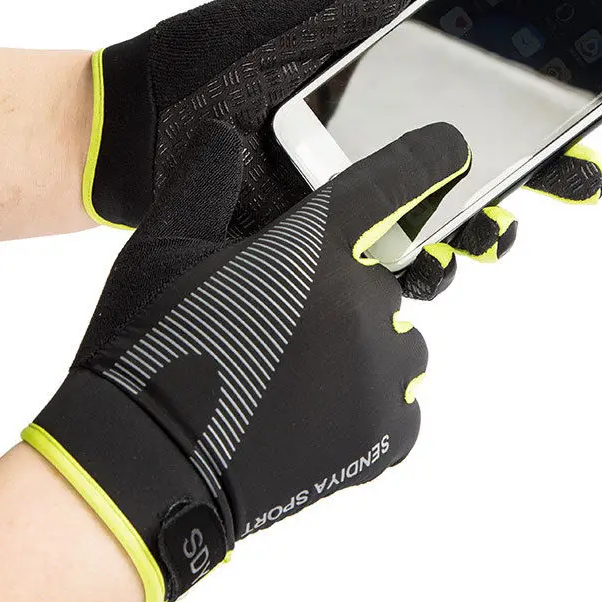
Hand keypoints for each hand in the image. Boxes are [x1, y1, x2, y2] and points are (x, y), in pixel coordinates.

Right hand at [23, 121, 469, 601]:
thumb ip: (205, 178)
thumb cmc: (150, 347)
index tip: (454, 149)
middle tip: (281, 324)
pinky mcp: (388, 435)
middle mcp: (363, 302)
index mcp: (314, 245)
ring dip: (362, 346)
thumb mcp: (163, 247)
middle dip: (345, 287)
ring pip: (397, 337)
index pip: (397, 180)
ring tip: (293, 375)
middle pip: (385, 274)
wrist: (147, 466)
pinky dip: (368, 402)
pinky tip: (313, 412)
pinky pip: (399, 399)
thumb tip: (227, 136)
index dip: (431, 158)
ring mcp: (381, 373)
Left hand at [85, 0, 601, 298]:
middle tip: (575, 183)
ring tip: (494, 236)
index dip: (532, 117)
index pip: (472, 106)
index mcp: (377, 99)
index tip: (582, 122)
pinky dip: (407, 271)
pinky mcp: (314, 243)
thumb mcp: (280, 21)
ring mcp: (347, 202)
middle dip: (528, 181)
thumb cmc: (203, 64)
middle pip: (470, 173)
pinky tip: (427, 270)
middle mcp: (373, 153)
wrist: (134, 125)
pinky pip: (372, 265)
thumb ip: (348, 2)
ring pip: (432, 229)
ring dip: (474, 236)